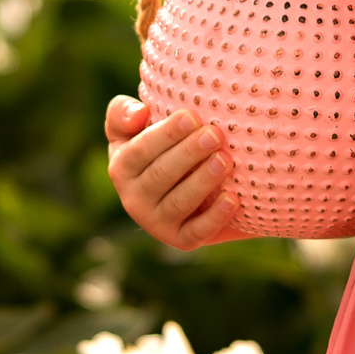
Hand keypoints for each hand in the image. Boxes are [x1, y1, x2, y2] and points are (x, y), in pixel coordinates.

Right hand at [106, 95, 237, 250]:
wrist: (183, 188)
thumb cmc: (158, 146)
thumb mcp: (132, 128)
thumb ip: (122, 113)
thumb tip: (139, 113)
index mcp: (121, 167)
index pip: (141, 150)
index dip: (166, 133)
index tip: (192, 116)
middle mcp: (132, 199)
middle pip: (161, 175)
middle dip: (188, 153)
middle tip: (215, 134)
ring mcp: (156, 223)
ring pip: (178, 203)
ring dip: (202, 181)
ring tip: (225, 160)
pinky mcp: (180, 240)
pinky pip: (196, 232)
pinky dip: (215, 217)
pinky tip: (233, 198)